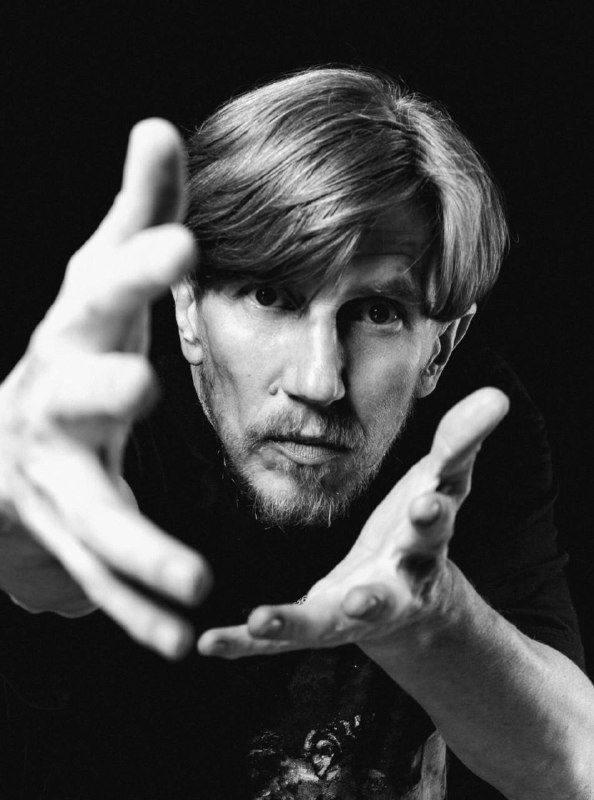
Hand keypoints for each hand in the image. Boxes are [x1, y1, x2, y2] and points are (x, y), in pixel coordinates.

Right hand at [0, 120, 210, 657]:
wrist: (12, 429)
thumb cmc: (78, 344)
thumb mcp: (102, 275)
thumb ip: (136, 212)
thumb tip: (158, 122)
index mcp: (75, 333)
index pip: (103, 289)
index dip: (136, 263)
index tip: (182, 237)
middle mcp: (57, 401)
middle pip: (75, 395)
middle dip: (101, 389)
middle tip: (137, 386)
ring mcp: (57, 475)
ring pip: (94, 510)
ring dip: (139, 546)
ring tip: (193, 580)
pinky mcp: (70, 531)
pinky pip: (105, 575)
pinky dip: (140, 611)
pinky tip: (182, 643)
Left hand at [197, 388, 508, 658]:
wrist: (411, 602)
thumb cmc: (420, 531)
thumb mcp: (444, 483)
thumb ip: (462, 441)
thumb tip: (497, 396)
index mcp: (423, 546)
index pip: (434, 527)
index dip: (433, 514)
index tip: (429, 500)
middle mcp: (391, 588)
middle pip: (387, 595)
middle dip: (377, 596)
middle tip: (364, 597)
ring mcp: (351, 612)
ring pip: (326, 624)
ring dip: (296, 622)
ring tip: (263, 619)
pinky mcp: (317, 626)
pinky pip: (281, 638)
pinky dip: (247, 643)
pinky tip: (212, 643)